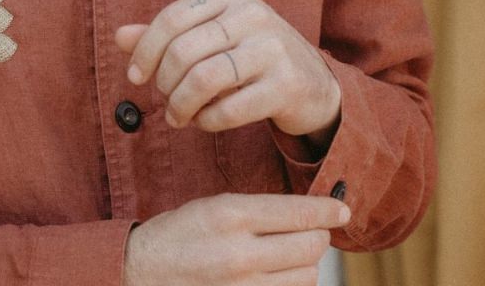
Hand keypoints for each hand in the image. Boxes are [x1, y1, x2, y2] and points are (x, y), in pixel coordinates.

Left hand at [115, 0, 340, 144]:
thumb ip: (167, 36)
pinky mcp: (287, 85)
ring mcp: (273, 48)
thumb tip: (119, 36)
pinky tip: (204, 122)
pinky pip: (229, 109)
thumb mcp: (213, 37)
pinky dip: (207, 121)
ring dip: (181, 106)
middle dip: (164, 83)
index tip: (135, 76)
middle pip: (184, 50)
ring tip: (177, 117)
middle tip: (164, 102)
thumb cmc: (251, 58)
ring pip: (204, 79)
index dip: (145, 50)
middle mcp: (254, 14)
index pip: (172, 18)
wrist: (315, 84)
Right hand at [123, 192, 348, 285]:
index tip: (342, 207)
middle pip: (310, 245)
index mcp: (230, 215)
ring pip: (306, 276)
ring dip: (305, 264)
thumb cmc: (178, 235)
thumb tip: (306, 215)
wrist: (141, 273)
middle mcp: (240, 253)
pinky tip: (277, 275)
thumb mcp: (213, 207)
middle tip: (311, 230)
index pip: (299, 213)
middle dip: (318, 235)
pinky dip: (290, 284)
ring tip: (287, 255)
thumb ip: (257, 211)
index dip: (328, 209)